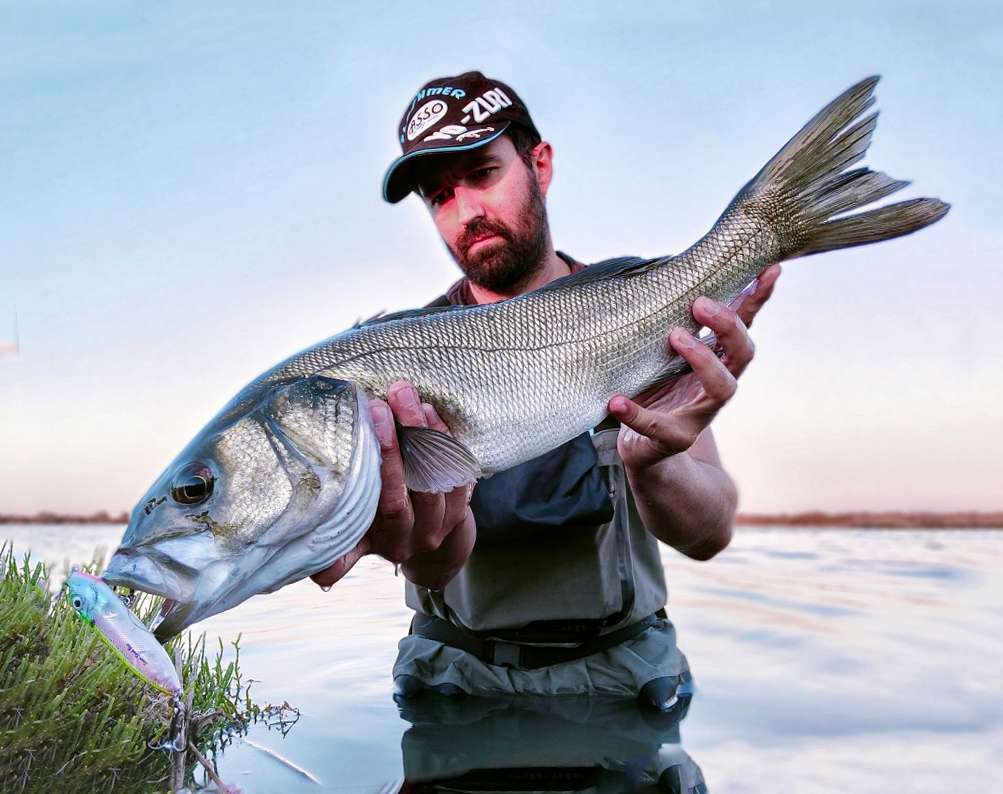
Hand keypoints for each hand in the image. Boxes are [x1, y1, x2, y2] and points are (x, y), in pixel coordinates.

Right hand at [310, 381, 473, 589]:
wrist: (437, 555)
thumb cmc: (382, 533)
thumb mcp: (358, 543)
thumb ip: (340, 553)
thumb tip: (319, 575)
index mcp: (386, 541)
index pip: (384, 501)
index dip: (379, 463)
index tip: (366, 422)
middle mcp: (416, 535)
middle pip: (410, 487)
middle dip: (398, 441)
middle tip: (384, 401)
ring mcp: (443, 521)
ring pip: (437, 474)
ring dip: (423, 431)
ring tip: (406, 396)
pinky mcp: (463, 505)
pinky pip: (458, 469)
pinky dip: (446, 438)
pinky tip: (430, 411)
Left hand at [609, 264, 780, 468]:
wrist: (641, 448)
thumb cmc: (651, 389)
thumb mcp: (655, 351)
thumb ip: (657, 321)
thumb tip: (636, 271)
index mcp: (715, 359)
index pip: (743, 325)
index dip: (758, 299)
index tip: (770, 269)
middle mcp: (715, 385)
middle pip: (741, 354)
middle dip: (727, 327)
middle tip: (699, 304)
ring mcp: (698, 414)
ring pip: (721, 390)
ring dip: (702, 360)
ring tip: (674, 337)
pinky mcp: (673, 439)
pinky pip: (657, 426)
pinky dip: (636, 413)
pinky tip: (617, 401)